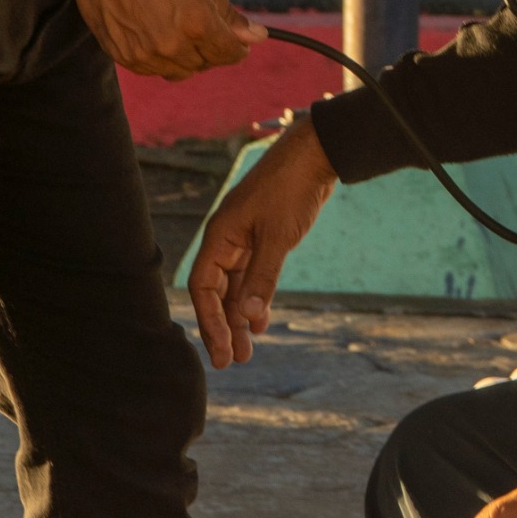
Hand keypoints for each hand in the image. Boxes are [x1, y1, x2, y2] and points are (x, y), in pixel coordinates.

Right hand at [58, 0, 261, 79]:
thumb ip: (228, 13)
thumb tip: (256, 37)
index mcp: (197, 24)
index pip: (229, 53)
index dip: (238, 48)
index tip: (238, 43)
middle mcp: (171, 45)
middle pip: (204, 64)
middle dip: (211, 49)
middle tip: (204, 28)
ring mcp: (143, 54)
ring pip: (178, 71)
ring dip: (185, 56)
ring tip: (178, 28)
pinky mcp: (121, 55)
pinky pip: (151, 69)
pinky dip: (159, 57)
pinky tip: (156, 32)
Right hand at [186, 115, 335, 367]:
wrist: (313, 157)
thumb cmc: (290, 189)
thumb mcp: (278, 238)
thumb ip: (262, 278)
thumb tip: (247, 317)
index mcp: (219, 237)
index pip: (203, 288)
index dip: (210, 321)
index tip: (222, 351)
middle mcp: (226, 240)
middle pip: (216, 292)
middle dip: (223, 326)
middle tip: (232, 361)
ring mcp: (243, 239)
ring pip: (235, 287)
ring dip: (240, 318)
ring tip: (248, 350)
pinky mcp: (262, 238)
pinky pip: (251, 276)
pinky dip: (255, 298)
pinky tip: (261, 321)